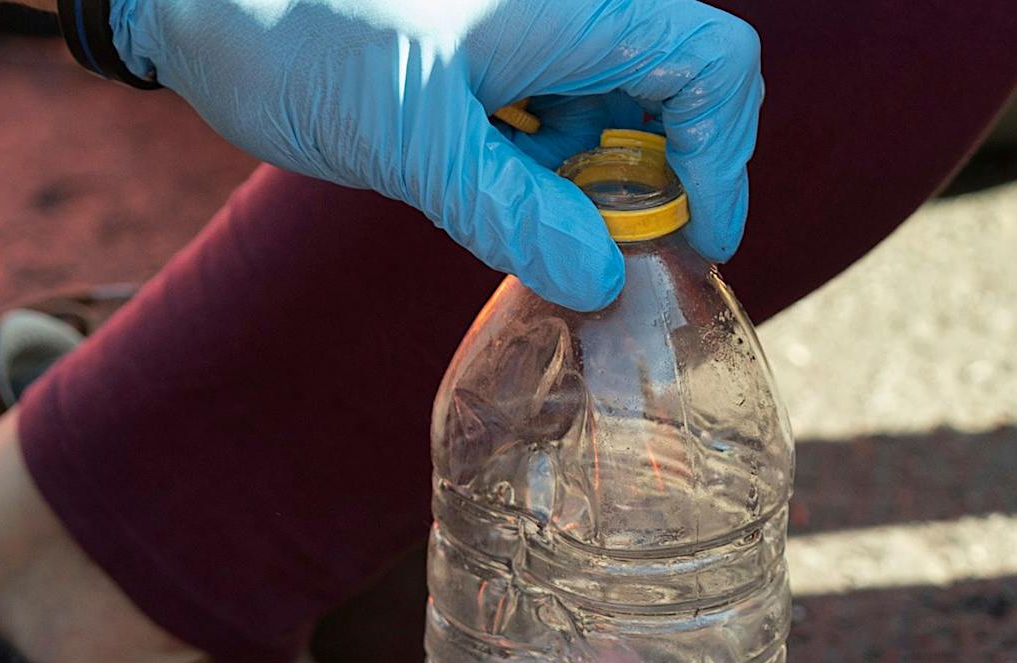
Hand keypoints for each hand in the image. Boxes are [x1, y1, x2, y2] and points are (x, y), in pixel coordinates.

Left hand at [111, 0, 760, 305]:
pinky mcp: (500, 65)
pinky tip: (506, 204)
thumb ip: (510, 209)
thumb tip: (603, 281)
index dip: (723, 158)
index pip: (713, 63)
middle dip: (667, 181)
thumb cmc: (293, 28)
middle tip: (618, 252)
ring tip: (543, 232)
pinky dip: (560, 180)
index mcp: (570, 4)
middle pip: (684, 91)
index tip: (692, 241)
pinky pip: (568, 125)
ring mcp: (536, 36)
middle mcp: (569, 12)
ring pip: (627, 115)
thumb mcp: (407, 132)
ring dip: (607, 190)